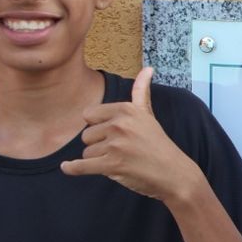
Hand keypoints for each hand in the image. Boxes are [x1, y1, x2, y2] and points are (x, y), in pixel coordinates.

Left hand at [60, 68, 198, 199]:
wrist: (174, 173)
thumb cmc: (158, 145)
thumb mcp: (148, 115)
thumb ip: (141, 91)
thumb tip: (148, 68)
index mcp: (126, 109)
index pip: (89, 115)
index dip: (98, 127)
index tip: (112, 134)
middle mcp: (120, 124)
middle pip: (86, 135)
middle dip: (98, 145)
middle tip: (119, 151)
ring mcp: (116, 145)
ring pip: (87, 152)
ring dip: (98, 160)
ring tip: (120, 161)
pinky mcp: (112, 165)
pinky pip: (81, 166)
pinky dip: (72, 168)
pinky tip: (67, 167)